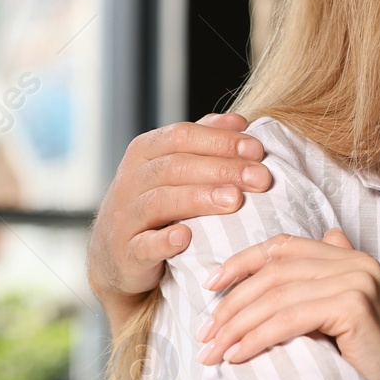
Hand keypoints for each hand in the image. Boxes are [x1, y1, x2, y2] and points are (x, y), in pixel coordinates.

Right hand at [88, 114, 271, 322]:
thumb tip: (239, 122)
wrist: (118, 258)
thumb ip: (203, 142)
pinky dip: (163, 242)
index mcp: (145, 153)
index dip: (220, 140)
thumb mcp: (175, 169)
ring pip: (160, 201)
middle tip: (261, 178)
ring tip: (235, 200)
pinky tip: (186, 237)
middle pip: (175, 166)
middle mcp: (130, 181)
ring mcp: (124, 218)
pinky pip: (142, 246)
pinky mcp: (126, 254)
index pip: (181, 136)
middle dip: (223, 169)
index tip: (257, 150)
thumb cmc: (158, 206)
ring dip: (200, 199)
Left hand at [197, 229, 379, 379]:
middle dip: (232, 303)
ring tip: (214, 351)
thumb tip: (266, 262)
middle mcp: (358, 262)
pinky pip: (290, 319)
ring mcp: (358, 281)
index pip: (285, 247)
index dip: (242, 262)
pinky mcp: (354, 306)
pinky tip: (239, 355)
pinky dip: (257, 337)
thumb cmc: (359, 362)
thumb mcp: (329, 316)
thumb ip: (309, 286)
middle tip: (205, 334)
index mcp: (351, 257)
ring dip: (237, 325)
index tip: (210, 287)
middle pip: (275, 272)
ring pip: (278, 296)